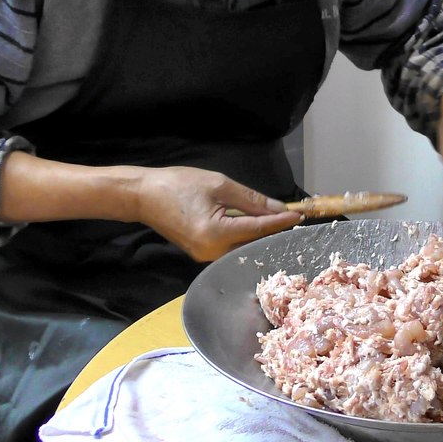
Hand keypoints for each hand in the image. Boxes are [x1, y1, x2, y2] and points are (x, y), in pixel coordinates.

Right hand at [132, 167, 303, 261]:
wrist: (144, 196)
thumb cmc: (178, 185)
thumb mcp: (218, 185)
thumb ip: (251, 199)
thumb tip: (278, 208)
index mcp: (215, 234)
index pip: (258, 229)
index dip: (280, 221)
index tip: (299, 215)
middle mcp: (212, 252)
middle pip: (252, 242)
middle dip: (272, 229)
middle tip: (290, 215)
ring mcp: (206, 256)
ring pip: (242, 245)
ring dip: (258, 232)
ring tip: (275, 218)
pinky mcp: (202, 254)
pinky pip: (230, 245)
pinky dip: (243, 234)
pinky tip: (253, 222)